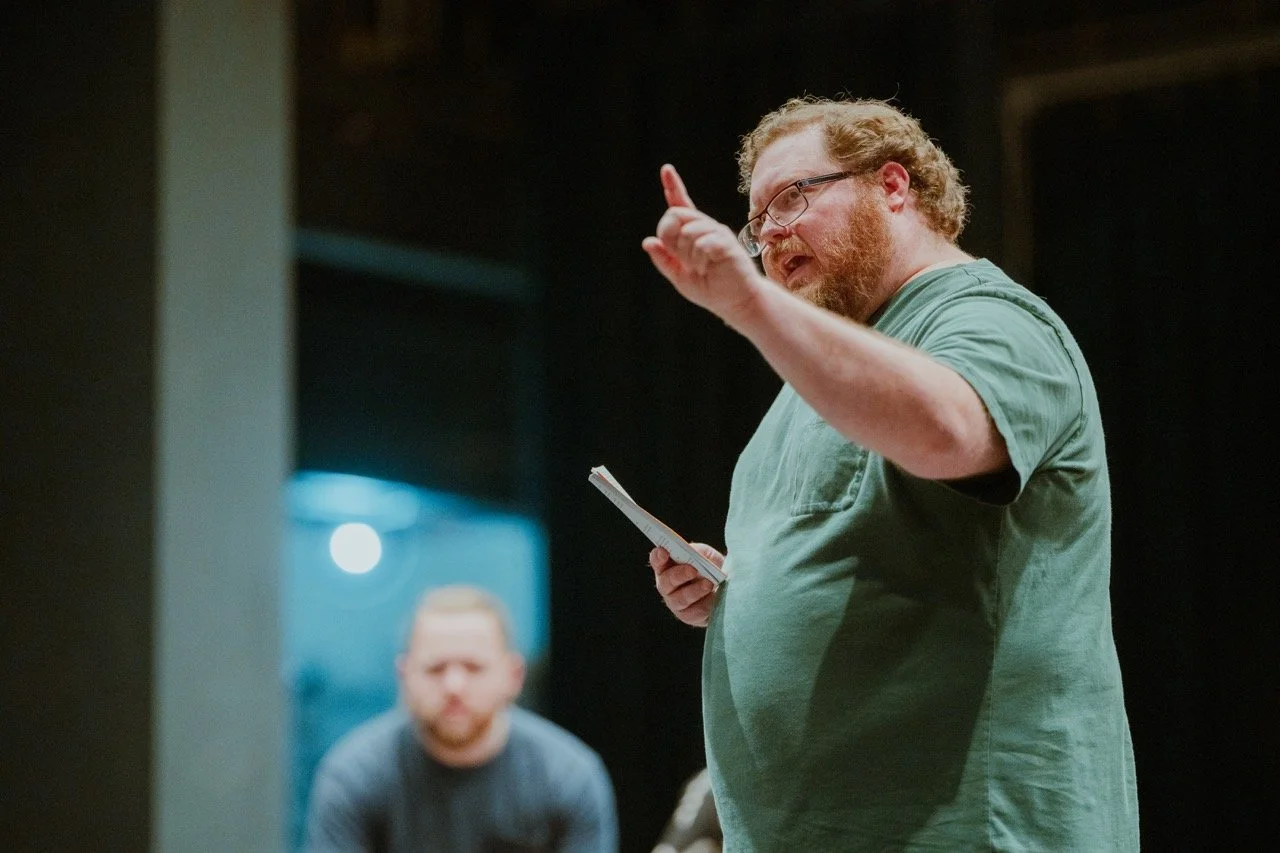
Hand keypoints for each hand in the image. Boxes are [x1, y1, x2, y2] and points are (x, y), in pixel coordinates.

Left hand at [641, 164, 763, 323]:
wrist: (736, 303)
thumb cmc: (710, 289)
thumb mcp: (679, 277)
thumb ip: (663, 260)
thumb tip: (648, 242)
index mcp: (692, 233)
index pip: (680, 206)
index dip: (673, 187)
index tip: (666, 169)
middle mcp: (705, 228)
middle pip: (675, 215)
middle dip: (670, 238)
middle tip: (682, 259)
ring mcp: (717, 233)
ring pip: (687, 232)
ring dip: (688, 256)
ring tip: (701, 267)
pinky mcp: (726, 242)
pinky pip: (703, 243)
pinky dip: (701, 260)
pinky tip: (710, 266)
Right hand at [649, 543, 723, 627]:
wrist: (726, 589)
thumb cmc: (711, 569)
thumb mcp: (707, 555)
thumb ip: (699, 552)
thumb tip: (693, 552)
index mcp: (668, 566)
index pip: (657, 561)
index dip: (658, 557)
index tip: (664, 552)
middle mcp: (667, 585)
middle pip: (666, 581)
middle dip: (679, 574)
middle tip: (693, 570)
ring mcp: (675, 602)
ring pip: (679, 599)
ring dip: (694, 591)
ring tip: (708, 584)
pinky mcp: (687, 615)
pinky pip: (693, 611)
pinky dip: (704, 603)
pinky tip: (713, 597)